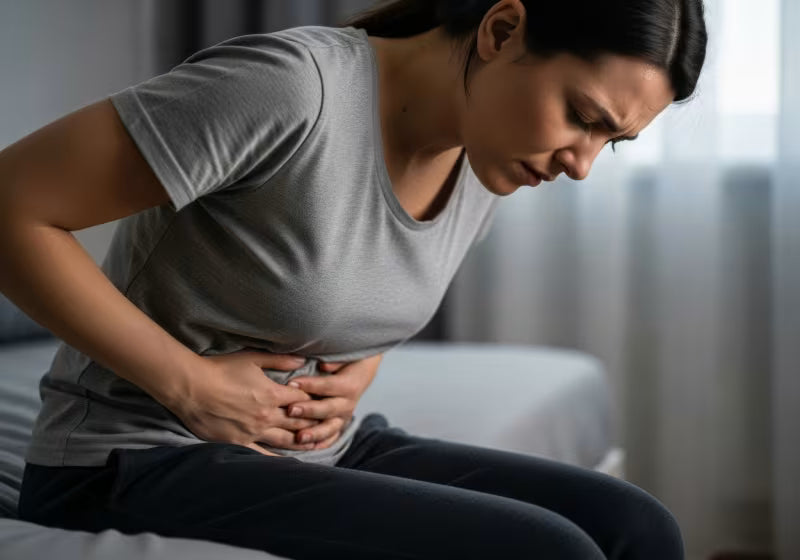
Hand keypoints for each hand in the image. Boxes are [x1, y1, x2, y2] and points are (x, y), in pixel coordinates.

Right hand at [165, 350, 322, 455]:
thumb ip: (280, 360)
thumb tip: (303, 360)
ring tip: (317, 444)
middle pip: (299, 421)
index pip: (303, 399)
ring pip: (286, 440)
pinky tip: (289, 467)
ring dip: (303, 441)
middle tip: (329, 424)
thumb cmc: (220, 369)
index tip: (326, 401)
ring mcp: (253, 431)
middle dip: (315, 422)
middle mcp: (266, 415)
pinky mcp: (239, 443)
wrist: (190, 387)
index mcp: (272, 394)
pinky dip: (278, 461)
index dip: (315, 400)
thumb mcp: (252, 358)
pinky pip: (262, 456)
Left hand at [285, 353, 382, 449]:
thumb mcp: (344, 355)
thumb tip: (324, 365)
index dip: (310, 385)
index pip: (328, 386)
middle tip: (290, 410)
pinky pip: (331, 438)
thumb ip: (335, 360)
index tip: (291, 383)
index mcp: (349, 385)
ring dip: (314, 433)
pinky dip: (320, 443)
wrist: (360, 371)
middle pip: (328, 409)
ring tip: (299, 437)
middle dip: (309, 410)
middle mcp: (348, 403)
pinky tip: (307, 448)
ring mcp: (344, 417)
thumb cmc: (346, 359)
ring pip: (330, 428)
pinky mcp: (339, 425)